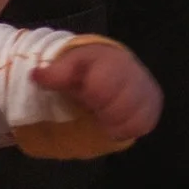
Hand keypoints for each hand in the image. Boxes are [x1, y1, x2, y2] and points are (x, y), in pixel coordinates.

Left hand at [31, 41, 161, 144]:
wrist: (112, 71)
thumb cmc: (87, 70)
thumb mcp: (69, 67)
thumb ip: (55, 72)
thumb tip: (36, 75)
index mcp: (112, 60)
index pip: (101, 88)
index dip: (90, 96)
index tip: (85, 94)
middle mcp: (135, 73)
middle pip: (118, 108)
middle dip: (102, 111)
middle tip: (94, 106)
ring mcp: (146, 91)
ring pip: (131, 120)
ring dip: (113, 122)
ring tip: (104, 114)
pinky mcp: (152, 107)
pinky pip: (141, 126)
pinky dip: (124, 128)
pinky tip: (115, 121)